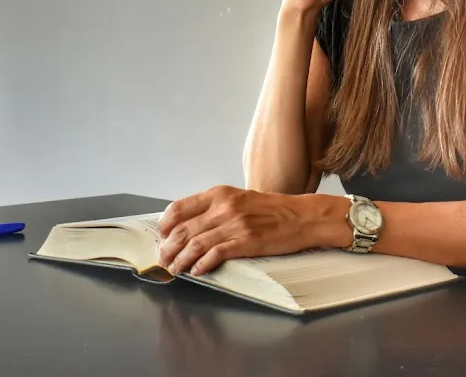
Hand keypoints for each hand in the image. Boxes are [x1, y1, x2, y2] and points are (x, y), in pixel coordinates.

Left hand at [157, 186, 312, 275]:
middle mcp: (225, 207)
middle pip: (183, 230)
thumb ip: (216, 207)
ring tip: (175, 269)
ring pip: (195, 244)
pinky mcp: (246, 241)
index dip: (165, 226)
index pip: (180, 208)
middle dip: (168, 248)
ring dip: (180, 260)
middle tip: (164, 259)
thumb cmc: (273, 209)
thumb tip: (191, 224)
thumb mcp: (240, 198)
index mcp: (220, 193)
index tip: (162, 237)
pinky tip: (197, 271)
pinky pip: (215, 254)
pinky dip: (202, 264)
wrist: (302, 216)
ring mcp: (235, 224)